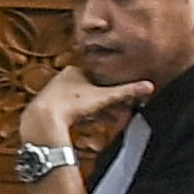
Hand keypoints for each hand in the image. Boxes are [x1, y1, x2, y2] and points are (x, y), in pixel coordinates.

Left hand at [18, 67, 149, 148]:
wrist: (44, 120)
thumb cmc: (70, 103)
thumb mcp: (104, 96)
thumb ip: (127, 92)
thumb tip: (149, 86)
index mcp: (74, 70)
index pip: (99, 75)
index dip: (113, 87)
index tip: (124, 96)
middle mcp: (62, 80)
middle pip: (92, 91)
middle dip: (108, 102)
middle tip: (122, 111)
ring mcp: (55, 95)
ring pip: (83, 103)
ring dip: (99, 111)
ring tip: (112, 119)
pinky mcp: (52, 110)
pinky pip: (74, 113)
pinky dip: (86, 117)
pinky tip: (92, 123)